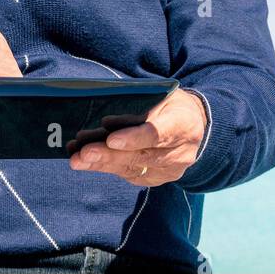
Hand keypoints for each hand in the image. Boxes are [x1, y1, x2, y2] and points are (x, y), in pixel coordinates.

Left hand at [69, 89, 207, 186]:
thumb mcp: (163, 94)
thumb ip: (140, 104)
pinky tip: (88, 162)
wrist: (197, 127)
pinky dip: (107, 167)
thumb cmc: (172, 104)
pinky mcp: (158, 179)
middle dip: (108, 155)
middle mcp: (180, 152)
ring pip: (132, 168)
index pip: (158, 133)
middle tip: (83, 153)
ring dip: (101, 163)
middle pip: (141, 155)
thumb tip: (105, 115)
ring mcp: (170, 170)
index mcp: (184, 124)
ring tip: (77, 159)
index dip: (135, 138)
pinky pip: (130, 175)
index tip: (111, 139)